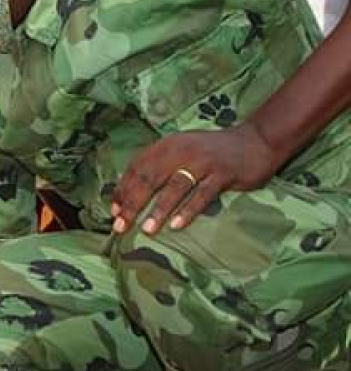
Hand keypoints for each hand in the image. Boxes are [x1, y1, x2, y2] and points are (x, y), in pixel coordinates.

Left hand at [111, 125, 279, 235]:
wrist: (256, 140)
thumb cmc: (211, 152)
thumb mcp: (181, 151)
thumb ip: (158, 168)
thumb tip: (129, 196)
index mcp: (167, 145)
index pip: (137, 168)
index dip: (123, 190)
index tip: (114, 211)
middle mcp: (181, 150)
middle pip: (150, 178)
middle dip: (133, 204)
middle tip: (120, 226)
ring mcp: (203, 162)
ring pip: (175, 187)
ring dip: (158, 210)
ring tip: (146, 230)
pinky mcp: (223, 174)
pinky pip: (202, 195)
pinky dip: (188, 210)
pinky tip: (176, 225)